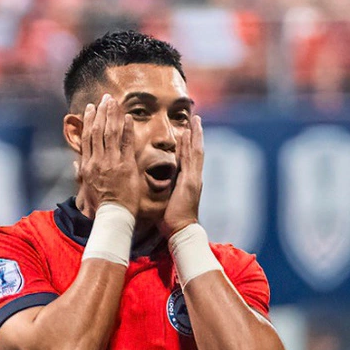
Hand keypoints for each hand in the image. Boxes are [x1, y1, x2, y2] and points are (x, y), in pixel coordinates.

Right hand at [75, 94, 145, 214]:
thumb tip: (75, 163)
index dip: (89, 120)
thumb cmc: (100, 204)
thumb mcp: (86, 188)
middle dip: (101, 112)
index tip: (91, 108)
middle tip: (105, 98)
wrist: (113, 215)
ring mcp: (112, 162)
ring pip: (111, 133)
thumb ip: (80, 173)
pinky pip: (127, 143)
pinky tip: (128, 117)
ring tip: (115, 102)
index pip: (87, 137)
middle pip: (98, 130)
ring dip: (113, 115)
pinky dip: (127, 129)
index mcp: (87, 165)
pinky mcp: (126, 165)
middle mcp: (98, 160)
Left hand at [166, 113, 203, 233]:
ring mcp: (194, 177)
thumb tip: (153, 182)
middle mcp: (193, 177)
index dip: (186, 145)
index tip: (185, 131)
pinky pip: (193, 158)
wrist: (181, 231)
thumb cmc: (171, 220)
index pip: (186, 159)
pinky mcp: (192, 180)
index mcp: (186, 181)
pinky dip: (192, 144)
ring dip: (196, 134)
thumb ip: (164, 189)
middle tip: (195, 119)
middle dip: (195, 135)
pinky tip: (191, 132)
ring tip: (196, 119)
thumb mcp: (166, 200)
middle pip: (194, 151)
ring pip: (196, 150)